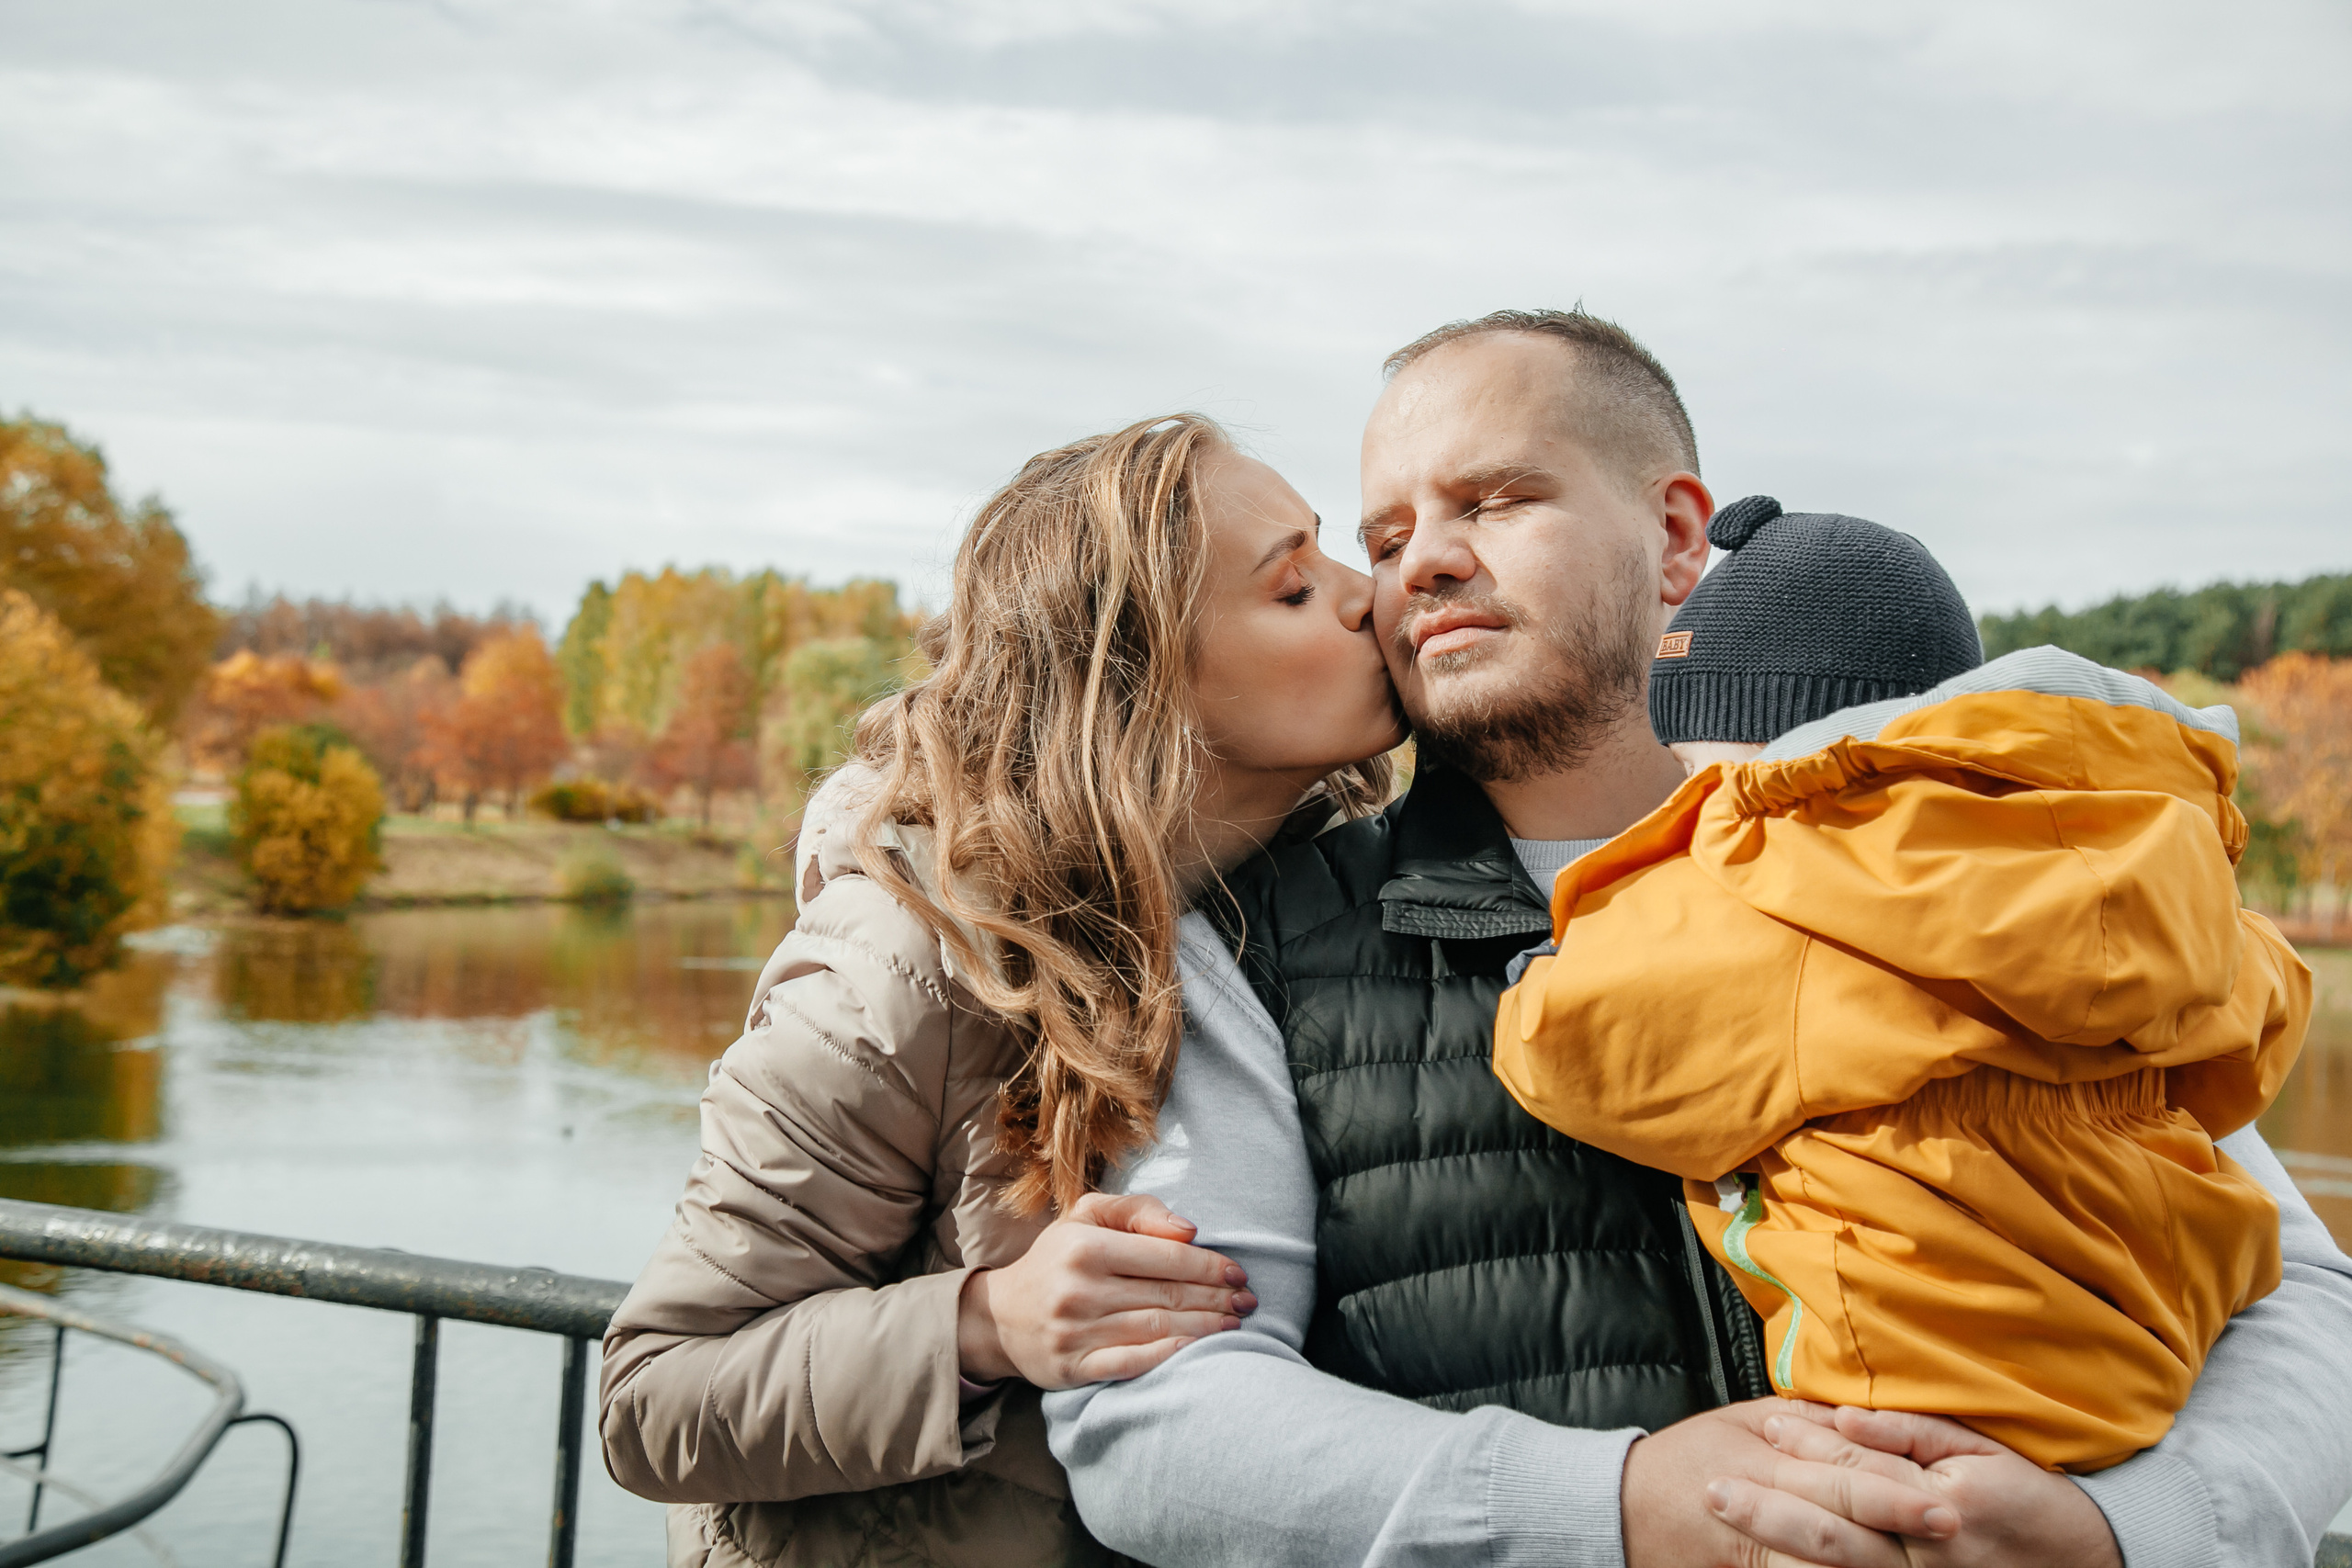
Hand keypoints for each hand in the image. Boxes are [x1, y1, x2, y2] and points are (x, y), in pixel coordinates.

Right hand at [956, 1191, 1254, 1389]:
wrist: (1002, 1316)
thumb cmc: (1058, 1259)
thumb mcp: (1087, 1216)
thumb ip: (1139, 1211)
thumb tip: (1190, 1230)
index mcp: (1086, 1246)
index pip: (1165, 1256)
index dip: (1209, 1266)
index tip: (1239, 1273)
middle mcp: (1079, 1288)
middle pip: (1167, 1295)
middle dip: (1216, 1299)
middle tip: (1249, 1303)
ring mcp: (1075, 1332)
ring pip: (1156, 1329)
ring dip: (1204, 1328)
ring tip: (1234, 1325)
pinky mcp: (1073, 1368)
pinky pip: (1131, 1363)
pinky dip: (1168, 1357)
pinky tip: (1196, 1351)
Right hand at [1624, 1400, 1952, 1567]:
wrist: (1621, 1509)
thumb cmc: (1687, 1458)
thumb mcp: (1739, 1422)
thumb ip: (1802, 1421)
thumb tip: (1864, 1419)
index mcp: (1762, 1464)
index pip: (1839, 1477)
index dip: (1895, 1492)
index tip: (1947, 1502)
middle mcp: (1761, 1511)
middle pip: (1840, 1528)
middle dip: (1897, 1530)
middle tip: (1952, 1530)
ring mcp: (1752, 1558)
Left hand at [1706, 1406, 2120, 1567]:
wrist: (2091, 1564)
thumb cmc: (2033, 1499)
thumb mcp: (1983, 1451)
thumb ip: (1910, 1432)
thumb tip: (1841, 1415)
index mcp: (1940, 1503)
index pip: (1855, 1468)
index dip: (1806, 1444)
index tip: (1765, 1425)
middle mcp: (1926, 1552)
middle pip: (1831, 1528)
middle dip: (1768, 1506)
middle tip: (1713, 1487)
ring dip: (1776, 1544)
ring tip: (1728, 1520)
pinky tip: (1770, 1563)